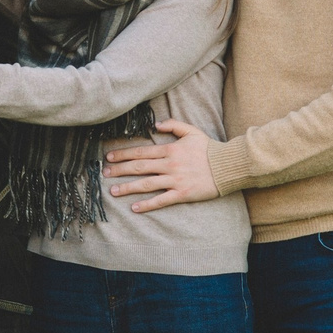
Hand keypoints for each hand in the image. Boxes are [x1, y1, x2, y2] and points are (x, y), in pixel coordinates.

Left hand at [102, 118, 218, 211]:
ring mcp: (175, 180)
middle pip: (139, 167)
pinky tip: (134, 208)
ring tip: (114, 191)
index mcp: (170, 150)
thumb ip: (173, 125)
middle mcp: (169, 165)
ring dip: (128, 188)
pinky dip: (147, 205)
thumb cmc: (210, 149)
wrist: (228, 166)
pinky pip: (161, 200)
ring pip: (146, 184)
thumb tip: (155, 125)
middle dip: (120, 170)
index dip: (124, 155)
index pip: (141, 152)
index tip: (110, 157)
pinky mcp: (182, 194)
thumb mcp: (192, 131)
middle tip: (105, 173)